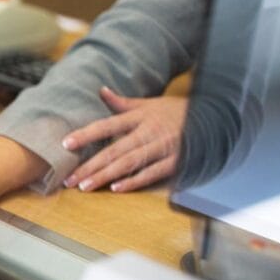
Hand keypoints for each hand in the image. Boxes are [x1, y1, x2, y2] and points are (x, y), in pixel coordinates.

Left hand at [62, 87, 188, 192]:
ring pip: (130, 163)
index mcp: (140, 117)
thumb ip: (122, 102)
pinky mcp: (176, 161)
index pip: (107, 125)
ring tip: (85, 186)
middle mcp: (149, 131)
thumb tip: (101, 91)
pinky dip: (134, 181)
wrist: (214, 117)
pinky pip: (152, 173)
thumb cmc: (175, 112)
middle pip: (115, 150)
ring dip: (106, 175)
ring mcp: (163, 147)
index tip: (66, 144)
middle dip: (90, 165)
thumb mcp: (149, 104)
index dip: (86, 134)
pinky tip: (116, 188)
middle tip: (70, 179)